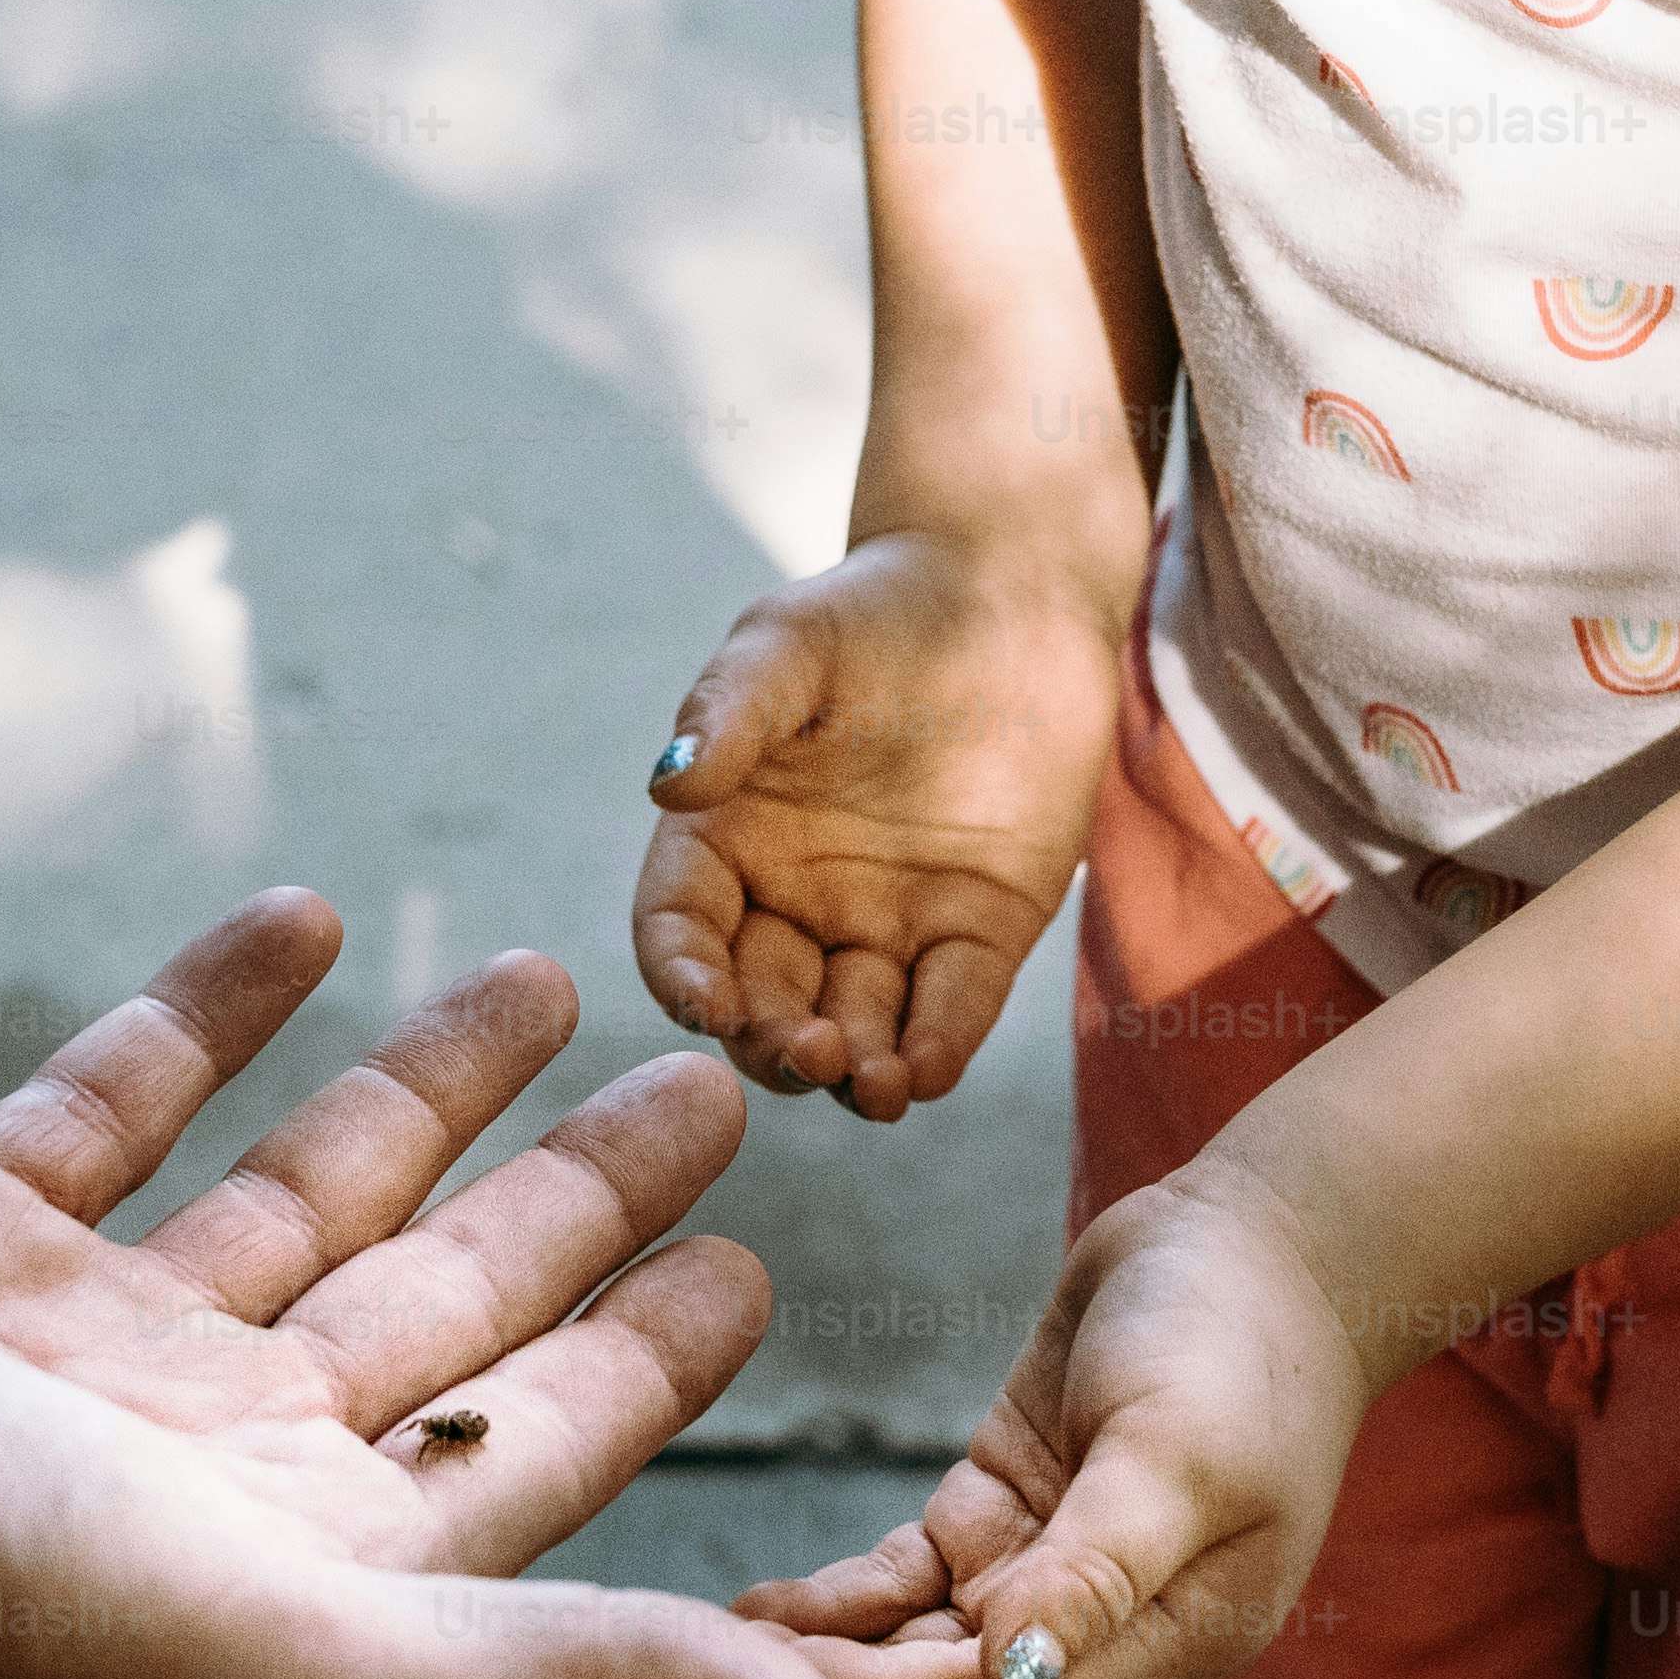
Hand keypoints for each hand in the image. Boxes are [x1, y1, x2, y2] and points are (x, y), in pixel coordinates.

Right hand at [0, 892, 853, 1678]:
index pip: (532, 1443)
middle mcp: (205, 1454)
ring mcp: (75, 1339)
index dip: (652, 1361)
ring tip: (544, 973)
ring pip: (295, 1183)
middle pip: (444, 1299)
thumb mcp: (332, 1664)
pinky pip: (115, 1096)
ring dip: (421, 1083)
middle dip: (575, 1195)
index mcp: (305, 1564)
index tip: (757, 1259)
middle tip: (708, 1078)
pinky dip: (212, 1008)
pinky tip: (302, 914)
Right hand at [634, 529, 1121, 1120]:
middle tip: (805, 1052)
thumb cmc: (879, 609)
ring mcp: (888, 923)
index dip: (681, 973)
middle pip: (763, 1002)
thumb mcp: (788, 644)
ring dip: (856, 1072)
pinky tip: (926, 1070)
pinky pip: (951, 1007)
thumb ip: (729, 709)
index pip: (682, 928)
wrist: (1011, 592)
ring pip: (855, 1028)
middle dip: (774, 1043)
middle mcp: (797, 899)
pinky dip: (936, 1047)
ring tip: (874, 1086)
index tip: (703, 1000)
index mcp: (729, 837)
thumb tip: (668, 782)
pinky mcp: (978, 931)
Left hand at [734, 1158, 1370, 1678]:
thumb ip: (1098, 1568)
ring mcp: (1051, 1570)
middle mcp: (1108, 1632)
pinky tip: (771, 1609)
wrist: (1260, 1234)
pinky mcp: (1008, 1509)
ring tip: (719, 1655)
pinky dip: (850, 1602)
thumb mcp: (1179, 1452)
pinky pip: (914, 1581)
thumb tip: (1010, 1672)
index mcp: (1171, 1643)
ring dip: (837, 1663)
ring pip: (925, 1650)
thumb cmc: (1240, 1337)